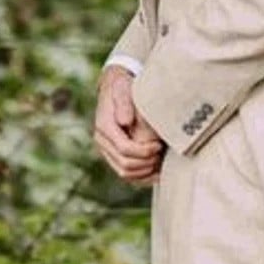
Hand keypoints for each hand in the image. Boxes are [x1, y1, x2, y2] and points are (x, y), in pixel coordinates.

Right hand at [94, 66, 164, 186]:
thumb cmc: (123, 87)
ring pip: (125, 173)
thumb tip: (125, 121)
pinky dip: (142, 176)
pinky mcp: (113, 155)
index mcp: (104, 127)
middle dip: (146, 162)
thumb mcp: (123, 88)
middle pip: (125, 164)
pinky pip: (126, 174)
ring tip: (160, 160)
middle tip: (161, 152)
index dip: (144, 151)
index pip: (124, 149)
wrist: (115, 88)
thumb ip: (124, 102)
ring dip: (145, 171)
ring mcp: (106, 150)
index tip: (158, 144)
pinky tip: (156, 170)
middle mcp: (102, 141)